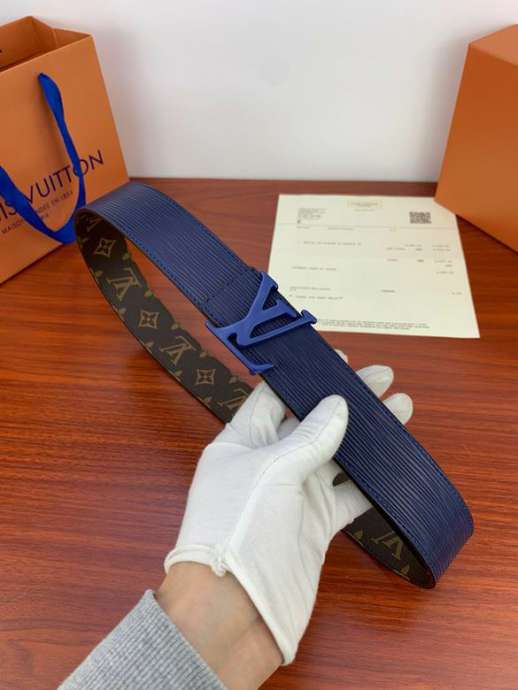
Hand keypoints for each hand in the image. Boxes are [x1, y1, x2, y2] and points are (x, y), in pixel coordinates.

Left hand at [162, 356, 412, 667]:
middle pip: (312, 421)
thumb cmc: (237, 529)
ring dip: (367, 435)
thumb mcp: (271, 471)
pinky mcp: (316, 524)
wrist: (235, 610)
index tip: (338, 360)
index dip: (305, 377)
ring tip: (401, 407)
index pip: (275, 397)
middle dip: (346, 399)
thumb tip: (340, 405)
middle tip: (383, 377)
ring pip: (336, 455)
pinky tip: (395, 460)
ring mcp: (294, 494)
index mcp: (242, 441)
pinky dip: (371, 479)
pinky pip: (349, 494)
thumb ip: (309, 437)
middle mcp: (268, 464)